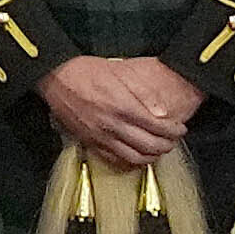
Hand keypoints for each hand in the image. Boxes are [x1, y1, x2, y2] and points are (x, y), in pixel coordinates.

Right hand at [40, 51, 208, 169]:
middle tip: (172, 141)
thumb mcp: (118, 73)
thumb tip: (162, 112)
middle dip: (167, 145)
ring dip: (151, 157)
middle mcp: (112, 125)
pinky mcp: (89, 142)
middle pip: (150, 146)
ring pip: (134, 157)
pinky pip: (114, 160)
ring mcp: (100, 136)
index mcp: (122, 106)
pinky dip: (130, 162)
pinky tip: (137, 157)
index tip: (180, 129)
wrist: (54, 77)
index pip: (158, 127)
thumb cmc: (84, 71)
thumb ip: (142, 93)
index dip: (174, 131)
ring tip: (158, 151)